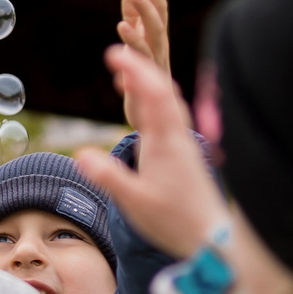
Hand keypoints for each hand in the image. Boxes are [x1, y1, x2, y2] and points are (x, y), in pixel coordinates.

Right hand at [75, 46, 227, 259]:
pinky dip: (156, 104)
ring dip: (149, 85)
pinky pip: (171, 118)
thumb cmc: (174, 223)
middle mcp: (178, 138)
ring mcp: (185, 146)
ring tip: (127, 78)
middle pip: (163, 91)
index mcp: (166, 143)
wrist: (212, 240)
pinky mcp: (187, 156)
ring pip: (169, 104)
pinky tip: (147, 111)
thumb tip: (80, 154)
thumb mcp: (135, 203)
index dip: (134, 70)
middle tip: (117, 56)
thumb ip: (108, 178)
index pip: (151, 94)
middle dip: (141, 69)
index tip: (113, 53)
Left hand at [117, 0, 169, 128]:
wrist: (158, 118)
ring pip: (154, 31)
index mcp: (157, 35)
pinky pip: (142, 58)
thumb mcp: (138, 42)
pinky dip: (132, 41)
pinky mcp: (147, 79)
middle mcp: (160, 45)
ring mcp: (156, 61)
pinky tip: (121, 27)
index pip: (155, 4)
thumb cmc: (146, 77)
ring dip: (143, 11)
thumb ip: (134, 18)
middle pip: (158, 11)